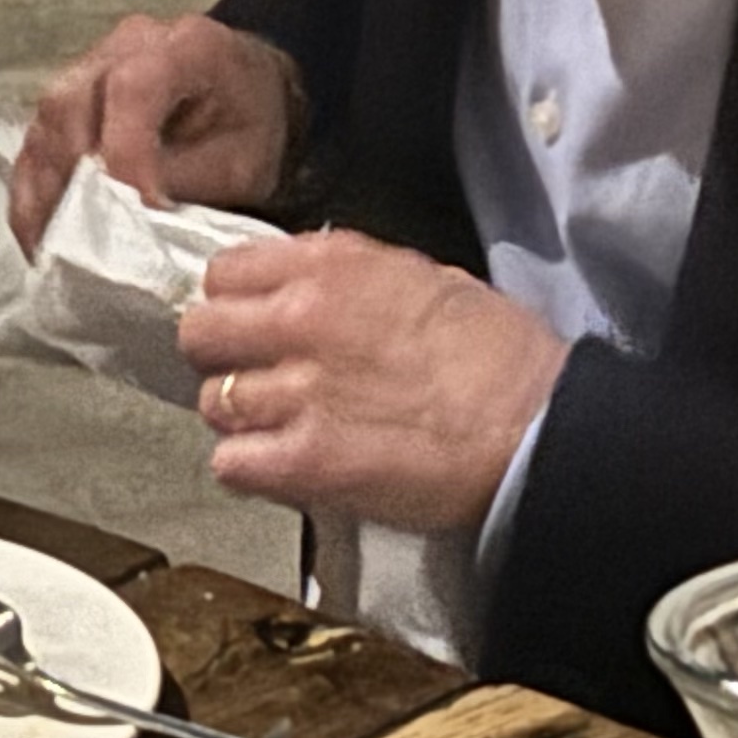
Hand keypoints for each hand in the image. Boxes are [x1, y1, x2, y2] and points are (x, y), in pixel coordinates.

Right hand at [9, 14, 302, 251]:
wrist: (253, 99)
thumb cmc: (253, 124)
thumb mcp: (242, 160)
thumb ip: (186, 181)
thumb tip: (133, 213)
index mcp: (184, 46)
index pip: (133, 89)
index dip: (126, 153)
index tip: (137, 207)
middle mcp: (127, 46)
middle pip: (72, 102)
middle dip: (70, 177)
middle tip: (76, 238)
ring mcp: (92, 66)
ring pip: (46, 122)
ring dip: (43, 188)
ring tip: (47, 245)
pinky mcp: (72, 97)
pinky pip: (38, 138)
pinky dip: (34, 186)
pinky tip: (38, 228)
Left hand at [176, 228, 567, 530]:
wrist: (538, 427)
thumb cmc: (500, 358)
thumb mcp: (422, 279)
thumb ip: (350, 282)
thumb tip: (309, 291)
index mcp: (331, 267)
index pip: (224, 273)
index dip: (234, 305)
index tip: (249, 324)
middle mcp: (300, 320)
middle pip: (199, 333)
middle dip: (221, 358)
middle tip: (253, 378)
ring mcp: (297, 391)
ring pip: (212, 403)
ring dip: (241, 420)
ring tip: (281, 431)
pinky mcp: (304, 460)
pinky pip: (231, 464)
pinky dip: (250, 470)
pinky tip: (283, 468)